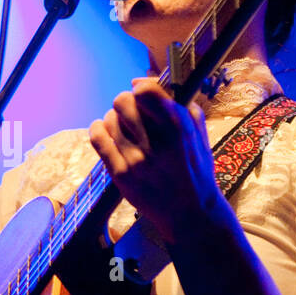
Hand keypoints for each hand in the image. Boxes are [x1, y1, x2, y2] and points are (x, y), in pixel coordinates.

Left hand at [88, 77, 226, 245]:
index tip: (142, 95)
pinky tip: (105, 132)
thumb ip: (177, 102)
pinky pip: (97, 138)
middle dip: (126, 103)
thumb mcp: (198, 131)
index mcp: (179, 127)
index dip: (140, 89)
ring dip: (114, 119)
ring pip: (108, 119)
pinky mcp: (120, 174)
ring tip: (124, 129)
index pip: (145, 91)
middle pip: (122, 101)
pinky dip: (98, 129)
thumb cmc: (195, 167)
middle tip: (132, 114)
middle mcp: (156, 142)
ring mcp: (136, 159)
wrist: (191, 212)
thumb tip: (139, 82)